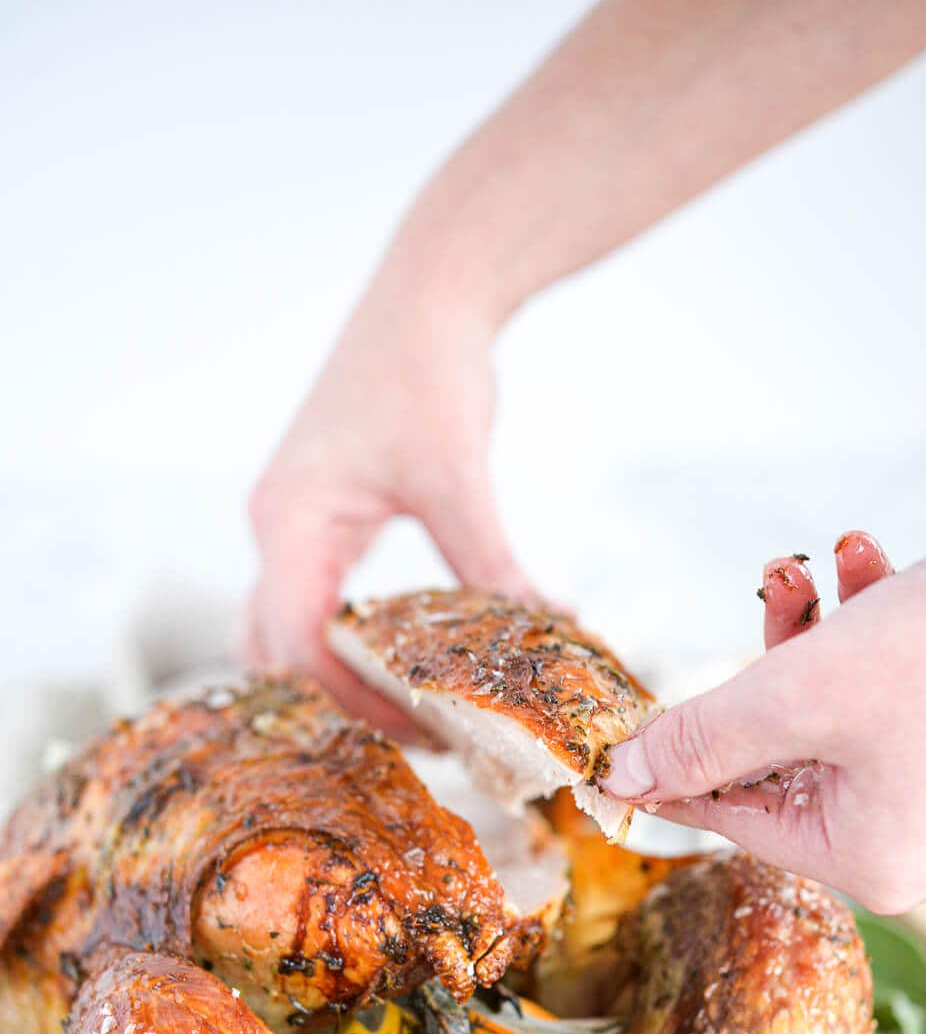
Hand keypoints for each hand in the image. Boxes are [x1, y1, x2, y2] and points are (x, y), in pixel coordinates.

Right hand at [244, 258, 533, 730]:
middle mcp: (277, 528)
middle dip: (340, 701)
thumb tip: (541, 630)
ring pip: (284, 632)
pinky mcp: (318, 520)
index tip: (424, 728)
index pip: (297, 642)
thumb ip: (489, 561)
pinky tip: (407, 664)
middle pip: (275, 652)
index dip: (353, 697)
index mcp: (291, 519)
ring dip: (337, 679)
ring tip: (415, 711)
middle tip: (422, 735)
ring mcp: (291, 525)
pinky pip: (314, 602)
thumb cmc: (430, 371)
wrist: (425, 297)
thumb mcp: (459, 477)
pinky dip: (348, 644)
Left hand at [603, 524, 925, 912]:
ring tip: (818, 570)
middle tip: (770, 598)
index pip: (740, 816)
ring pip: (841, 721)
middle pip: (791, 759)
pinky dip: (870, 642)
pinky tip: (865, 567)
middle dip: (772, 669)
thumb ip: (701, 739)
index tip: (638, 724)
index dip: (684, 758)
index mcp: (874, 864)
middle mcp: (919, 853)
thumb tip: (624, 778)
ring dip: (820, 640)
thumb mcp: (798, 692)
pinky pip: (892, 707)